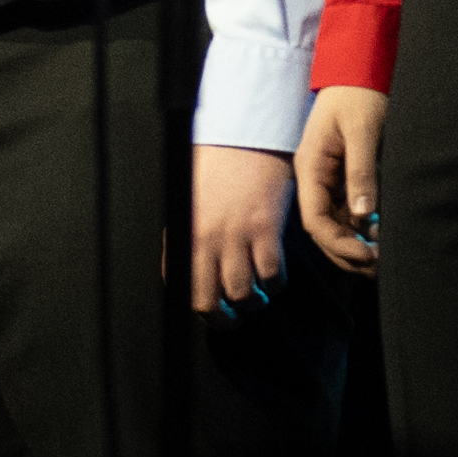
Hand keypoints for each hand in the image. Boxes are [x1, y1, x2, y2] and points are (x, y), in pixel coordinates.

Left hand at [181, 143, 291, 315]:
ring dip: (253, 303)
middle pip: (206, 302)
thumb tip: (201, 270)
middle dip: (223, 320)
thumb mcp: (193, 206)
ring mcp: (233, 235)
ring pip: (241, 294)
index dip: (200, 307)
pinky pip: (271, 274)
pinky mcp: (264, 228)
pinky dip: (275, 283)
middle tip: (235, 317)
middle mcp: (203, 240)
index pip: (182, 287)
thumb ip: (195, 238)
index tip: (214, 311)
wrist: (241, 136)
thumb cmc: (217, 168)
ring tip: (259, 295)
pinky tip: (275, 276)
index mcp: (184, 234)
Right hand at [289, 84, 384, 271]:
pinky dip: (363, 230)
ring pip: (337, 225)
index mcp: (310, 168)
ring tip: (382, 259)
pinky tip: (381, 237)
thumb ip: (361, 172)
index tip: (367, 254)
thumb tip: (364, 215)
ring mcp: (330, 180)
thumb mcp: (362, 131)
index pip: (315, 220)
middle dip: (347, 252)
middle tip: (379, 266)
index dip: (339, 243)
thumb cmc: (359, 95)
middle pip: (324, 229)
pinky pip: (349, 213)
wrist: (361, 70)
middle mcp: (316, 178)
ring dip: (356, 245)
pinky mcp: (345, 178)